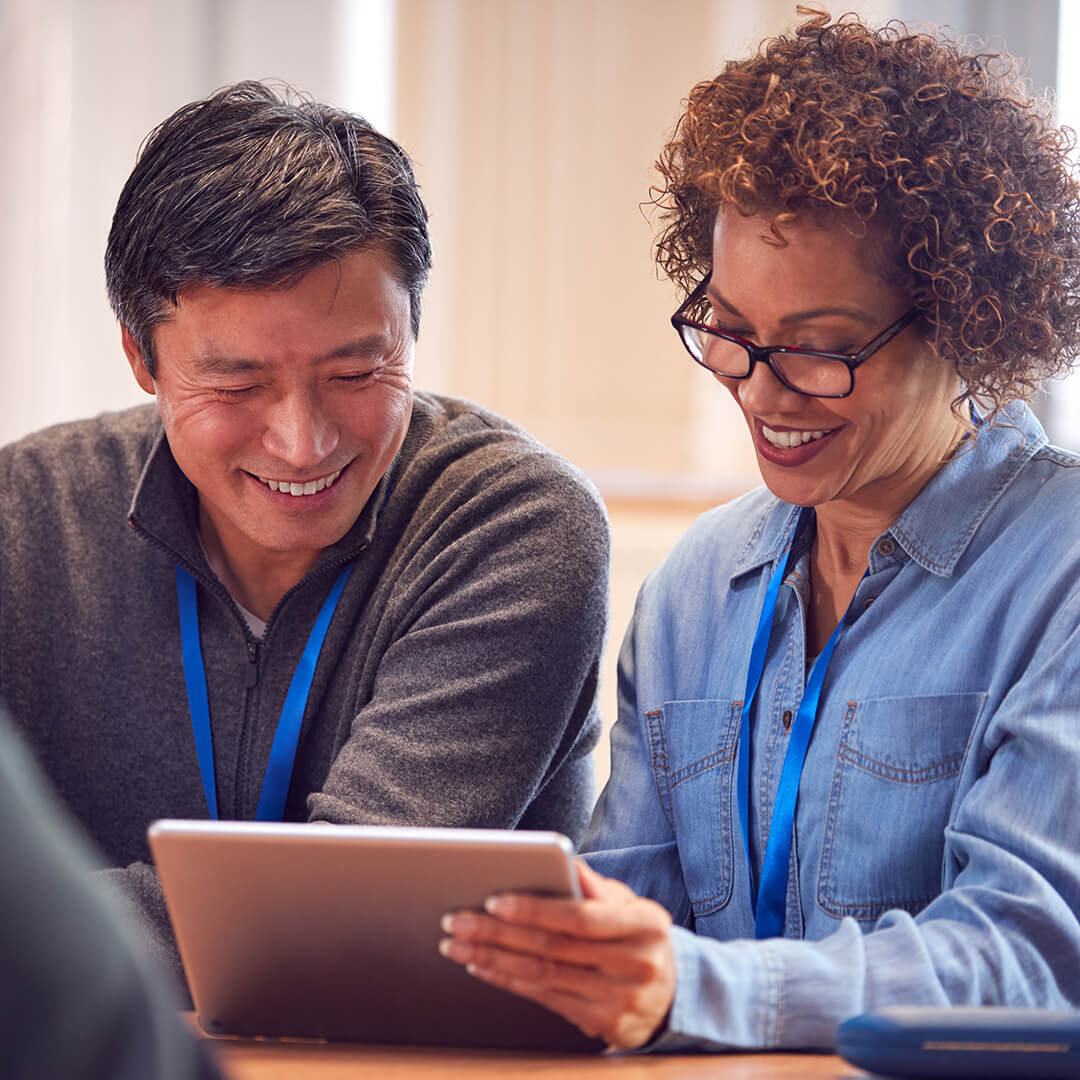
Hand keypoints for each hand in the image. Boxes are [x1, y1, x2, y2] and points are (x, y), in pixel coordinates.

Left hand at [438, 859, 675, 1049]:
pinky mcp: (604, 1028)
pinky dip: (508, 981)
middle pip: (553, 948)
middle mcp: (635, 966)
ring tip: (457, 943)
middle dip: (497, 933)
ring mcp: (620, 1002)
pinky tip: (482, 965)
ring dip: (492, 958)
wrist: (673, 994)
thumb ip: (597, 887)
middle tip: (457, 920)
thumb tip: (567, 862)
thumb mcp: (632, 905)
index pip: (579, 918)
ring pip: (543, 977)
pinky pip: (545, 1000)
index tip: (492, 900)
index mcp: (646, 926)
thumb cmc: (640, 937)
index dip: (534, 910)